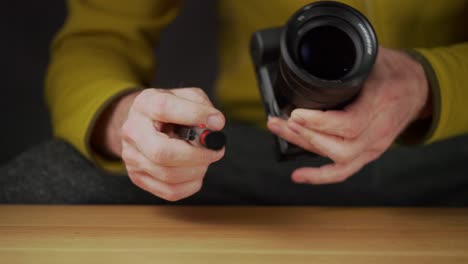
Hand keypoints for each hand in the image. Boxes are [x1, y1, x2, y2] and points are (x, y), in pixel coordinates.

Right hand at [92, 88, 225, 200]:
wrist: (145, 124)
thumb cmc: (171, 111)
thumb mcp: (186, 97)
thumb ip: (202, 105)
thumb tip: (216, 125)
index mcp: (145, 104)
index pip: (164, 108)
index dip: (194, 115)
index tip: (216, 122)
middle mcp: (132, 131)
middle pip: (162, 153)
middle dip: (197, 155)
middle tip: (216, 151)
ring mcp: (132, 157)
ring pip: (169, 175)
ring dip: (197, 170)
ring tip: (205, 159)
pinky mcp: (138, 178)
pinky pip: (171, 192)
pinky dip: (191, 184)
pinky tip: (195, 171)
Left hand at [267, 47, 430, 184]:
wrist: (418, 89)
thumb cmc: (393, 71)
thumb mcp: (373, 58)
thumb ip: (347, 62)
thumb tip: (314, 56)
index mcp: (381, 103)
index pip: (350, 124)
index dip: (320, 123)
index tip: (296, 113)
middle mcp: (379, 131)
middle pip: (341, 147)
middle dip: (306, 136)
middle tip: (283, 120)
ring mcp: (374, 146)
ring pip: (339, 160)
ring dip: (305, 147)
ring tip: (280, 129)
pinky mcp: (368, 153)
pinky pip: (344, 172)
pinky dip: (320, 176)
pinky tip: (298, 176)